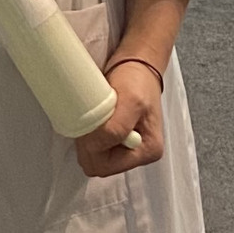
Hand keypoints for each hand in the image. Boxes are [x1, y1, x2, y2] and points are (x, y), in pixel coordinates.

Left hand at [75, 57, 164, 179]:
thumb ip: (117, 128)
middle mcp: (136, 155)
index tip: (95, 122)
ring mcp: (123, 149)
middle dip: (88, 144)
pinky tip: (93, 119)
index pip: (106, 166)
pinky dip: (86, 134)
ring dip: (86, 138)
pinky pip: (90, 147)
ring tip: (95, 116)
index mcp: (147, 151)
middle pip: (98, 165)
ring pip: (91, 157)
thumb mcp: (131, 101)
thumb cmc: (137, 80)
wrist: (135, 66)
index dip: (93, 147)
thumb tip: (97, 147)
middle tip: (93, 117)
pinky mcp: (112, 141)